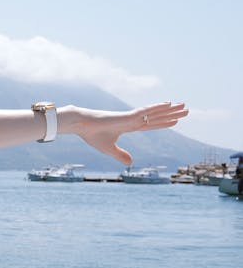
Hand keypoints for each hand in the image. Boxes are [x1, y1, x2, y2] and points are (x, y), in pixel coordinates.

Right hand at [67, 102, 187, 164]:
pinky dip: (158, 107)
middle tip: (186, 109)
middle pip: (157, 117)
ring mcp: (132, 116)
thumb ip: (120, 155)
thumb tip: (130, 163)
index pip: (151, 124)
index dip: (163, 123)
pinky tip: (168, 104)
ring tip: (184, 105)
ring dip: (171, 109)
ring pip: (155, 112)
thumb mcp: (108, 149)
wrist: (81, 125)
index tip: (176, 120)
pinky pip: (146, 111)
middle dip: (172, 113)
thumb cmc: (92, 135)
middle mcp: (133, 120)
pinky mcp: (128, 115)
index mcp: (129, 126)